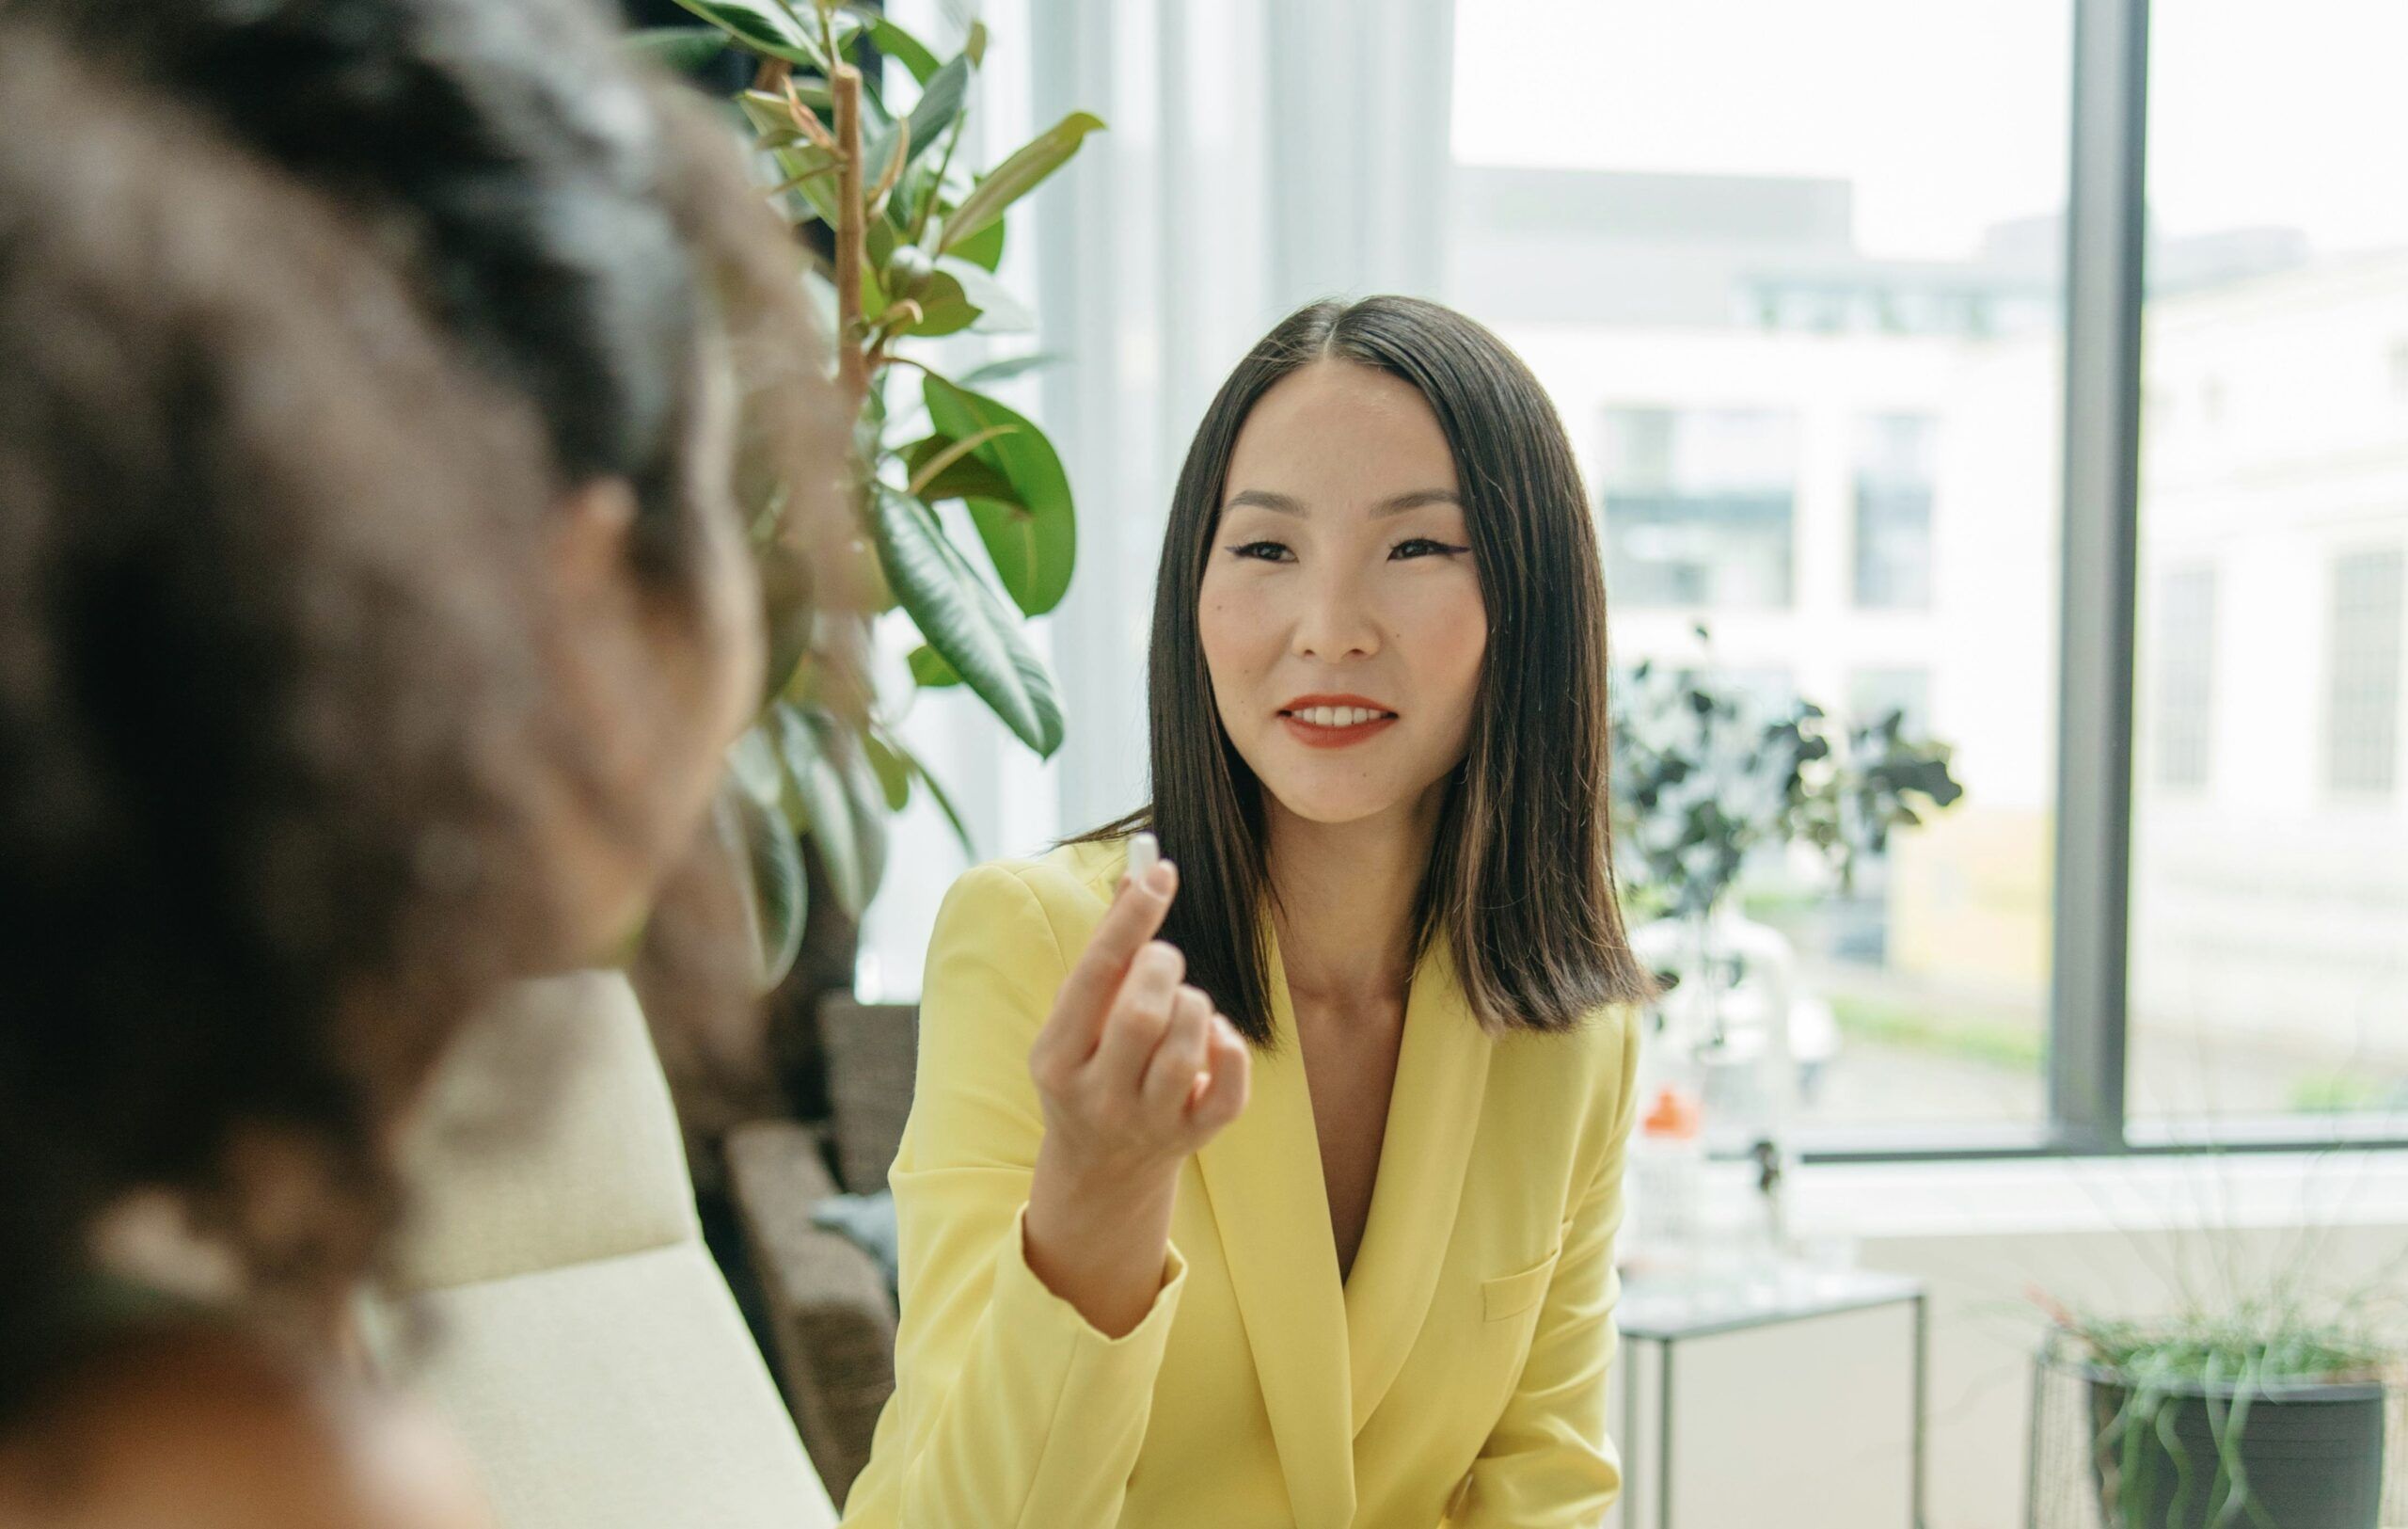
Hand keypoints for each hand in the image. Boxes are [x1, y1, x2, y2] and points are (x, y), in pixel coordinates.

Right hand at [1026, 853, 1251, 1201]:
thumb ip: (1109, 947)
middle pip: (1144, 1013)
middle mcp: (1097, 1096)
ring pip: (1189, 1044)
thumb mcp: (1079, 1014)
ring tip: (1180, 1008)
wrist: (1103, 1166)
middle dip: (1165, 966)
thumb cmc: (1092, 1063)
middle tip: (1163, 962)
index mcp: (1055, 1058)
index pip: (1096, 975)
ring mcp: (1147, 1123)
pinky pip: (1231, 1085)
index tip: (1160, 872)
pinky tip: (1212, 1039)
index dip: (1131, 919)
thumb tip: (1138, 870)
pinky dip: (1230, 1046)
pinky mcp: (1194, 1138)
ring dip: (1195, 1005)